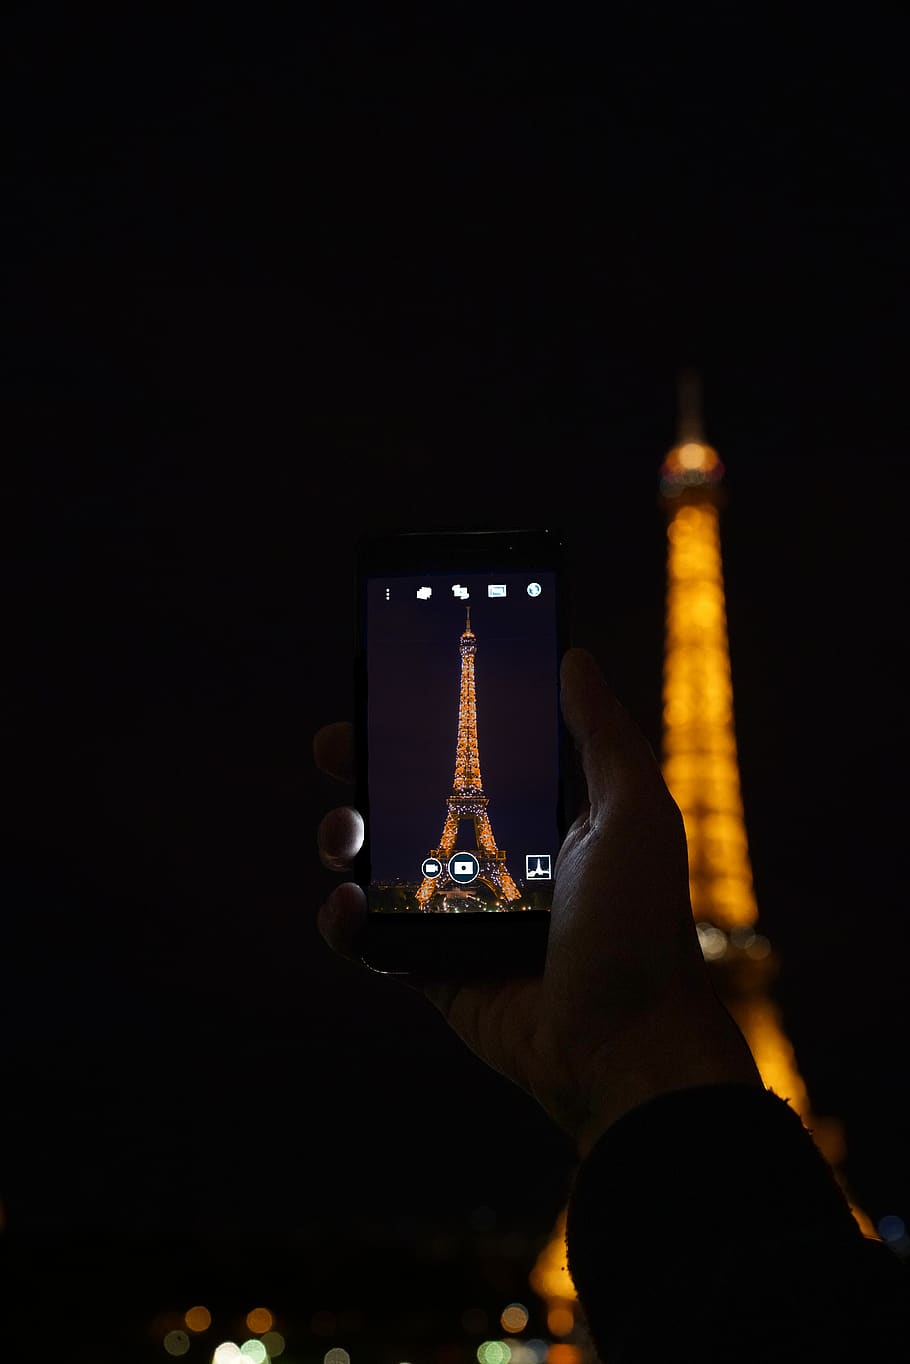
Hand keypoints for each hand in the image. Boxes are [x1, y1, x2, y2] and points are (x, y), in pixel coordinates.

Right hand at [315, 647, 761, 1155]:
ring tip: (344, 836)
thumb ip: (600, 733)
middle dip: (365, 768)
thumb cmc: (638, 925)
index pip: (474, 754)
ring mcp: (460, 915)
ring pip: (379, 862)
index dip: (429, 722)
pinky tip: (350, 906)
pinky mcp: (432, 970)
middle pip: (411, 799)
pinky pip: (371, 938)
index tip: (391, 691)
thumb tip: (572, 656)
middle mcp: (497, 858)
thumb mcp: (634, 810)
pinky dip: (344, 921)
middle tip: (334, 746)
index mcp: (543, 817)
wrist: (623, 1046)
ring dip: (345, 838)